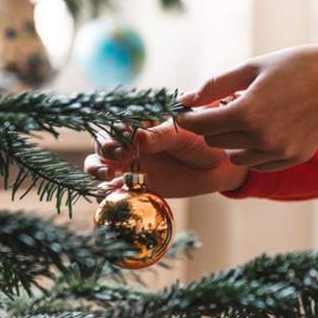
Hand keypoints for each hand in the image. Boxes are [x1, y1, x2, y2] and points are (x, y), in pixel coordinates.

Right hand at [83, 120, 248, 197]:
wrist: (220, 165)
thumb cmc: (202, 140)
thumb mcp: (183, 134)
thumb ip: (160, 136)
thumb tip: (138, 136)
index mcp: (140, 124)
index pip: (116, 123)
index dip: (114, 130)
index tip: (124, 137)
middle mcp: (131, 143)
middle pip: (103, 144)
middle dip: (104, 149)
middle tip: (118, 154)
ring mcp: (132, 164)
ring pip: (102, 165)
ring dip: (97, 169)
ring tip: (108, 175)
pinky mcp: (138, 185)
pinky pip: (117, 189)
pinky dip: (109, 192)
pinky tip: (110, 194)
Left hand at [176, 44, 317, 171]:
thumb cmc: (294, 66)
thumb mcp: (251, 68)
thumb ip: (214, 86)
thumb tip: (184, 100)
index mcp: (247, 112)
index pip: (201, 125)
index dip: (188, 118)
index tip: (185, 112)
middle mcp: (262, 138)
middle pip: (215, 141)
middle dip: (212, 125)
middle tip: (223, 106)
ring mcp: (279, 152)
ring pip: (235, 156)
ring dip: (232, 140)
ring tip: (246, 117)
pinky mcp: (293, 158)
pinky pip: (258, 163)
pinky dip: (252, 150)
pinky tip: (263, 129)